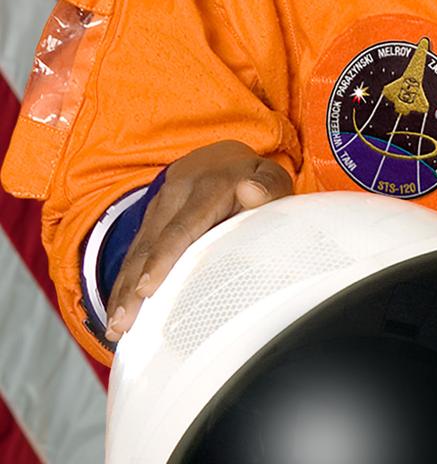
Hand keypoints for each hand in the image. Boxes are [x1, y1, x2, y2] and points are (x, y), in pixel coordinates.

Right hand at [104, 139, 292, 341]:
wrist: (222, 157)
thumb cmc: (254, 179)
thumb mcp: (271, 177)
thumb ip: (268, 185)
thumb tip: (251, 192)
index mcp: (208, 185)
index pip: (183, 226)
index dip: (164, 258)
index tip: (147, 288)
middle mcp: (177, 193)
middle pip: (152, 243)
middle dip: (134, 285)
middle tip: (122, 323)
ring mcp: (159, 206)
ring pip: (137, 251)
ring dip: (122, 290)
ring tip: (115, 327)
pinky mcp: (150, 219)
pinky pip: (133, 253)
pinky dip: (122, 283)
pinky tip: (117, 312)